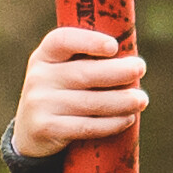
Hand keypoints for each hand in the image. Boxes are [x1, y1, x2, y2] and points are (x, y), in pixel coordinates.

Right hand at [12, 25, 148, 159]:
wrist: (31, 132)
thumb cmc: (61, 93)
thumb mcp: (64, 71)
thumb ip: (89, 61)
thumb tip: (131, 60)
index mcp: (45, 55)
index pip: (63, 40)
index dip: (89, 41)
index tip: (114, 47)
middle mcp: (39, 77)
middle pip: (83, 73)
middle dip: (117, 72)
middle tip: (140, 69)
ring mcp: (40, 104)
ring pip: (89, 102)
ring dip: (121, 101)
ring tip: (141, 100)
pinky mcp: (46, 128)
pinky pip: (85, 126)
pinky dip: (110, 124)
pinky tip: (127, 119)